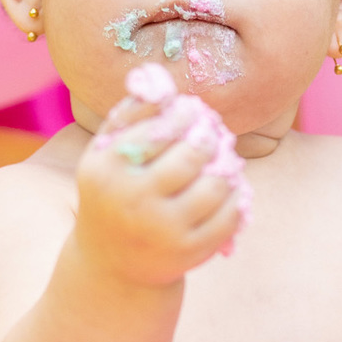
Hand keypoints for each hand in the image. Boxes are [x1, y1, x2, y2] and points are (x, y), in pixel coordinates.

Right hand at [76, 85, 243, 286]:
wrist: (112, 264)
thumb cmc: (113, 192)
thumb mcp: (105, 154)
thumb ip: (130, 113)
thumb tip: (158, 77)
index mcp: (108, 169)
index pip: (160, 128)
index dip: (186, 114)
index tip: (195, 111)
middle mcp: (133, 200)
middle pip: (192, 154)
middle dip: (210, 137)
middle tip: (215, 133)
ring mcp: (163, 229)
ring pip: (216, 185)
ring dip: (227, 166)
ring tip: (224, 158)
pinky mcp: (188, 252)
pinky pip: (228, 215)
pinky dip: (235, 196)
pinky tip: (228, 187)